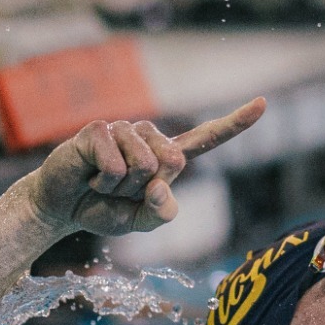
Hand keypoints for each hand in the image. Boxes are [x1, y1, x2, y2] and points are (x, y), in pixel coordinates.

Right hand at [22, 99, 264, 236]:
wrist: (62, 209)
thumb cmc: (104, 210)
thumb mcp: (141, 222)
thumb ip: (163, 212)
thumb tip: (161, 187)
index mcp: (167, 156)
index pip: (207, 138)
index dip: (235, 123)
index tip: (262, 103)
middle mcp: (150, 138)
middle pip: (173, 162)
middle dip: (145, 188)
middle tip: (121, 191)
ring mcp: (125, 130)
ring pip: (144, 165)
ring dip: (121, 188)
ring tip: (103, 184)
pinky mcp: (99, 130)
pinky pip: (116, 166)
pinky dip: (104, 183)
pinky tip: (90, 177)